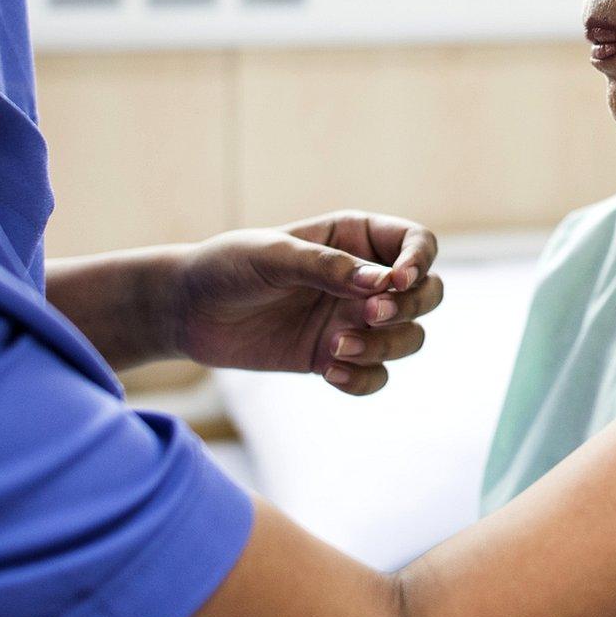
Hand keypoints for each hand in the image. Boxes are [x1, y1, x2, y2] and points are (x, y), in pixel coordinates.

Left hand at [163, 211, 444, 395]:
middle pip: (428, 293)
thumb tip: (383, 284)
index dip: (419, 261)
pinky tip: (331, 374)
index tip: (396, 281)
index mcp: (356, 238)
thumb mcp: (273, 256)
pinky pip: (376, 376)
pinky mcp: (335, 357)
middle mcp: (365, 279)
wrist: (187, 311)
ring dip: (386, 346)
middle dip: (409, 308)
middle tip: (369, 316)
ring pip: (409, 338)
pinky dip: (364, 379)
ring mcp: (353, 320)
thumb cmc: (228, 267)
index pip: (417, 243)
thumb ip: (327, 267)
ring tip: (337, 347)